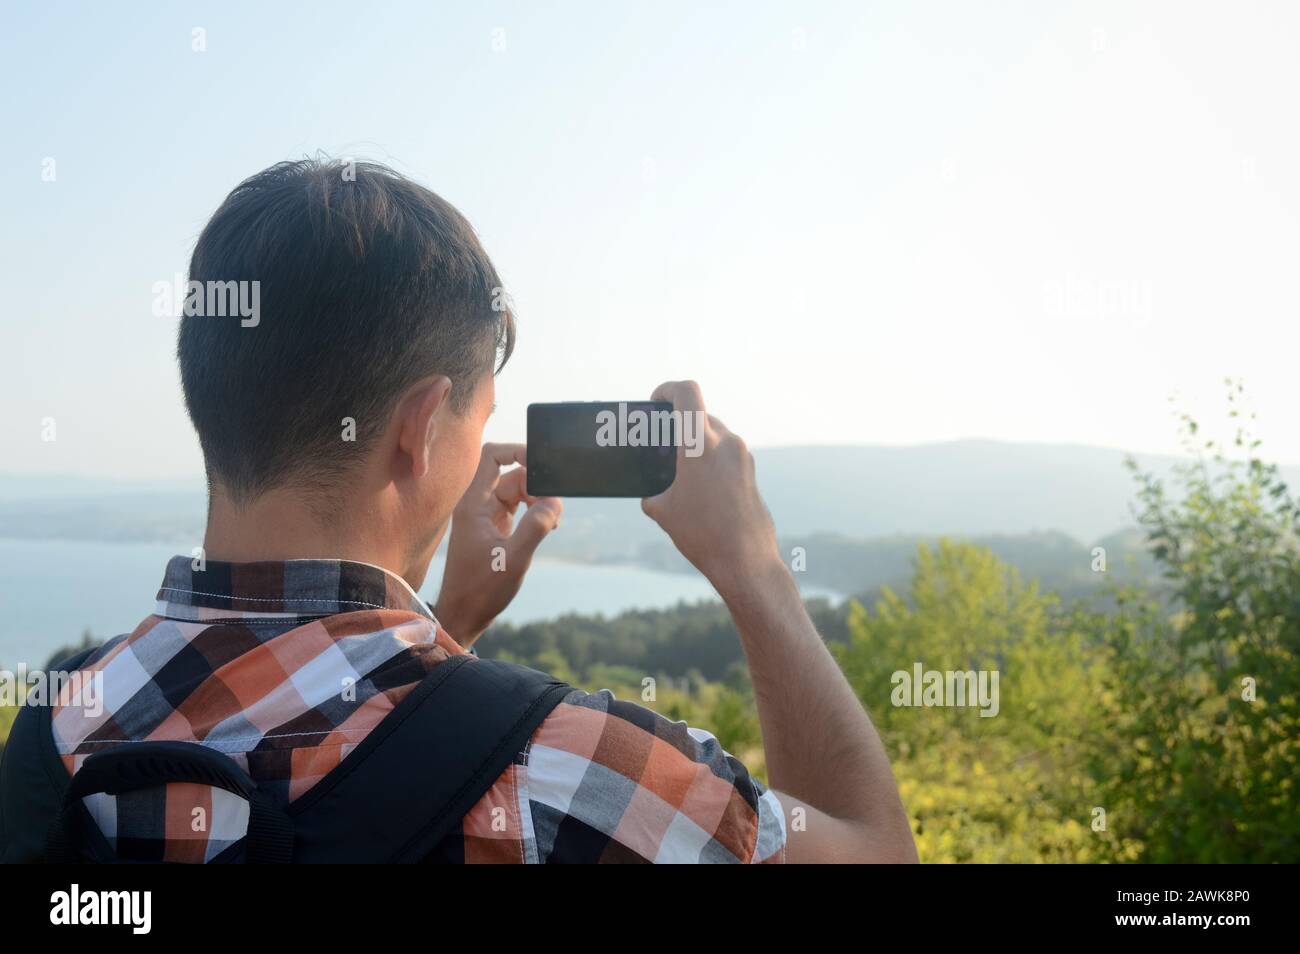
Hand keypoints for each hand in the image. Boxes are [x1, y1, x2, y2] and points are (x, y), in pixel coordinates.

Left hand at [433, 443, 561, 647]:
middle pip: (513, 474)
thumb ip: (535, 528)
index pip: (494, 456)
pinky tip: (546, 527)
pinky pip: (518, 506)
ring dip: (539, 500)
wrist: (464, 614)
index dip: (518, 451)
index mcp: (474, 503)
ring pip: (518, 490)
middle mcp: (478, 504)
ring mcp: (486, 515)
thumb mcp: (513, 560)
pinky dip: (535, 512)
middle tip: (554, 508)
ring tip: (552, 522)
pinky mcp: (495, 527)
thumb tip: (555, 503)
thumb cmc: (481, 590)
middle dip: (537, 485)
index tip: (543, 465)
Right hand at [640, 381, 782, 598]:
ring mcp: (743, 457)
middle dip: (680, 424)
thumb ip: (654, 491)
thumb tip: (652, 492)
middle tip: (662, 442)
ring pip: (715, 434)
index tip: (656, 401)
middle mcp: (726, 443)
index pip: (686, 392)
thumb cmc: (702, 535)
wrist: (745, 561)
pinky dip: (711, 458)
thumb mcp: (663, 511)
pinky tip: (700, 486)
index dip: (667, 389)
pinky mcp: (752, 472)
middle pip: (700, 414)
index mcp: (700, 445)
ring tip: (680, 469)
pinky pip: (727, 452)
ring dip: (697, 443)